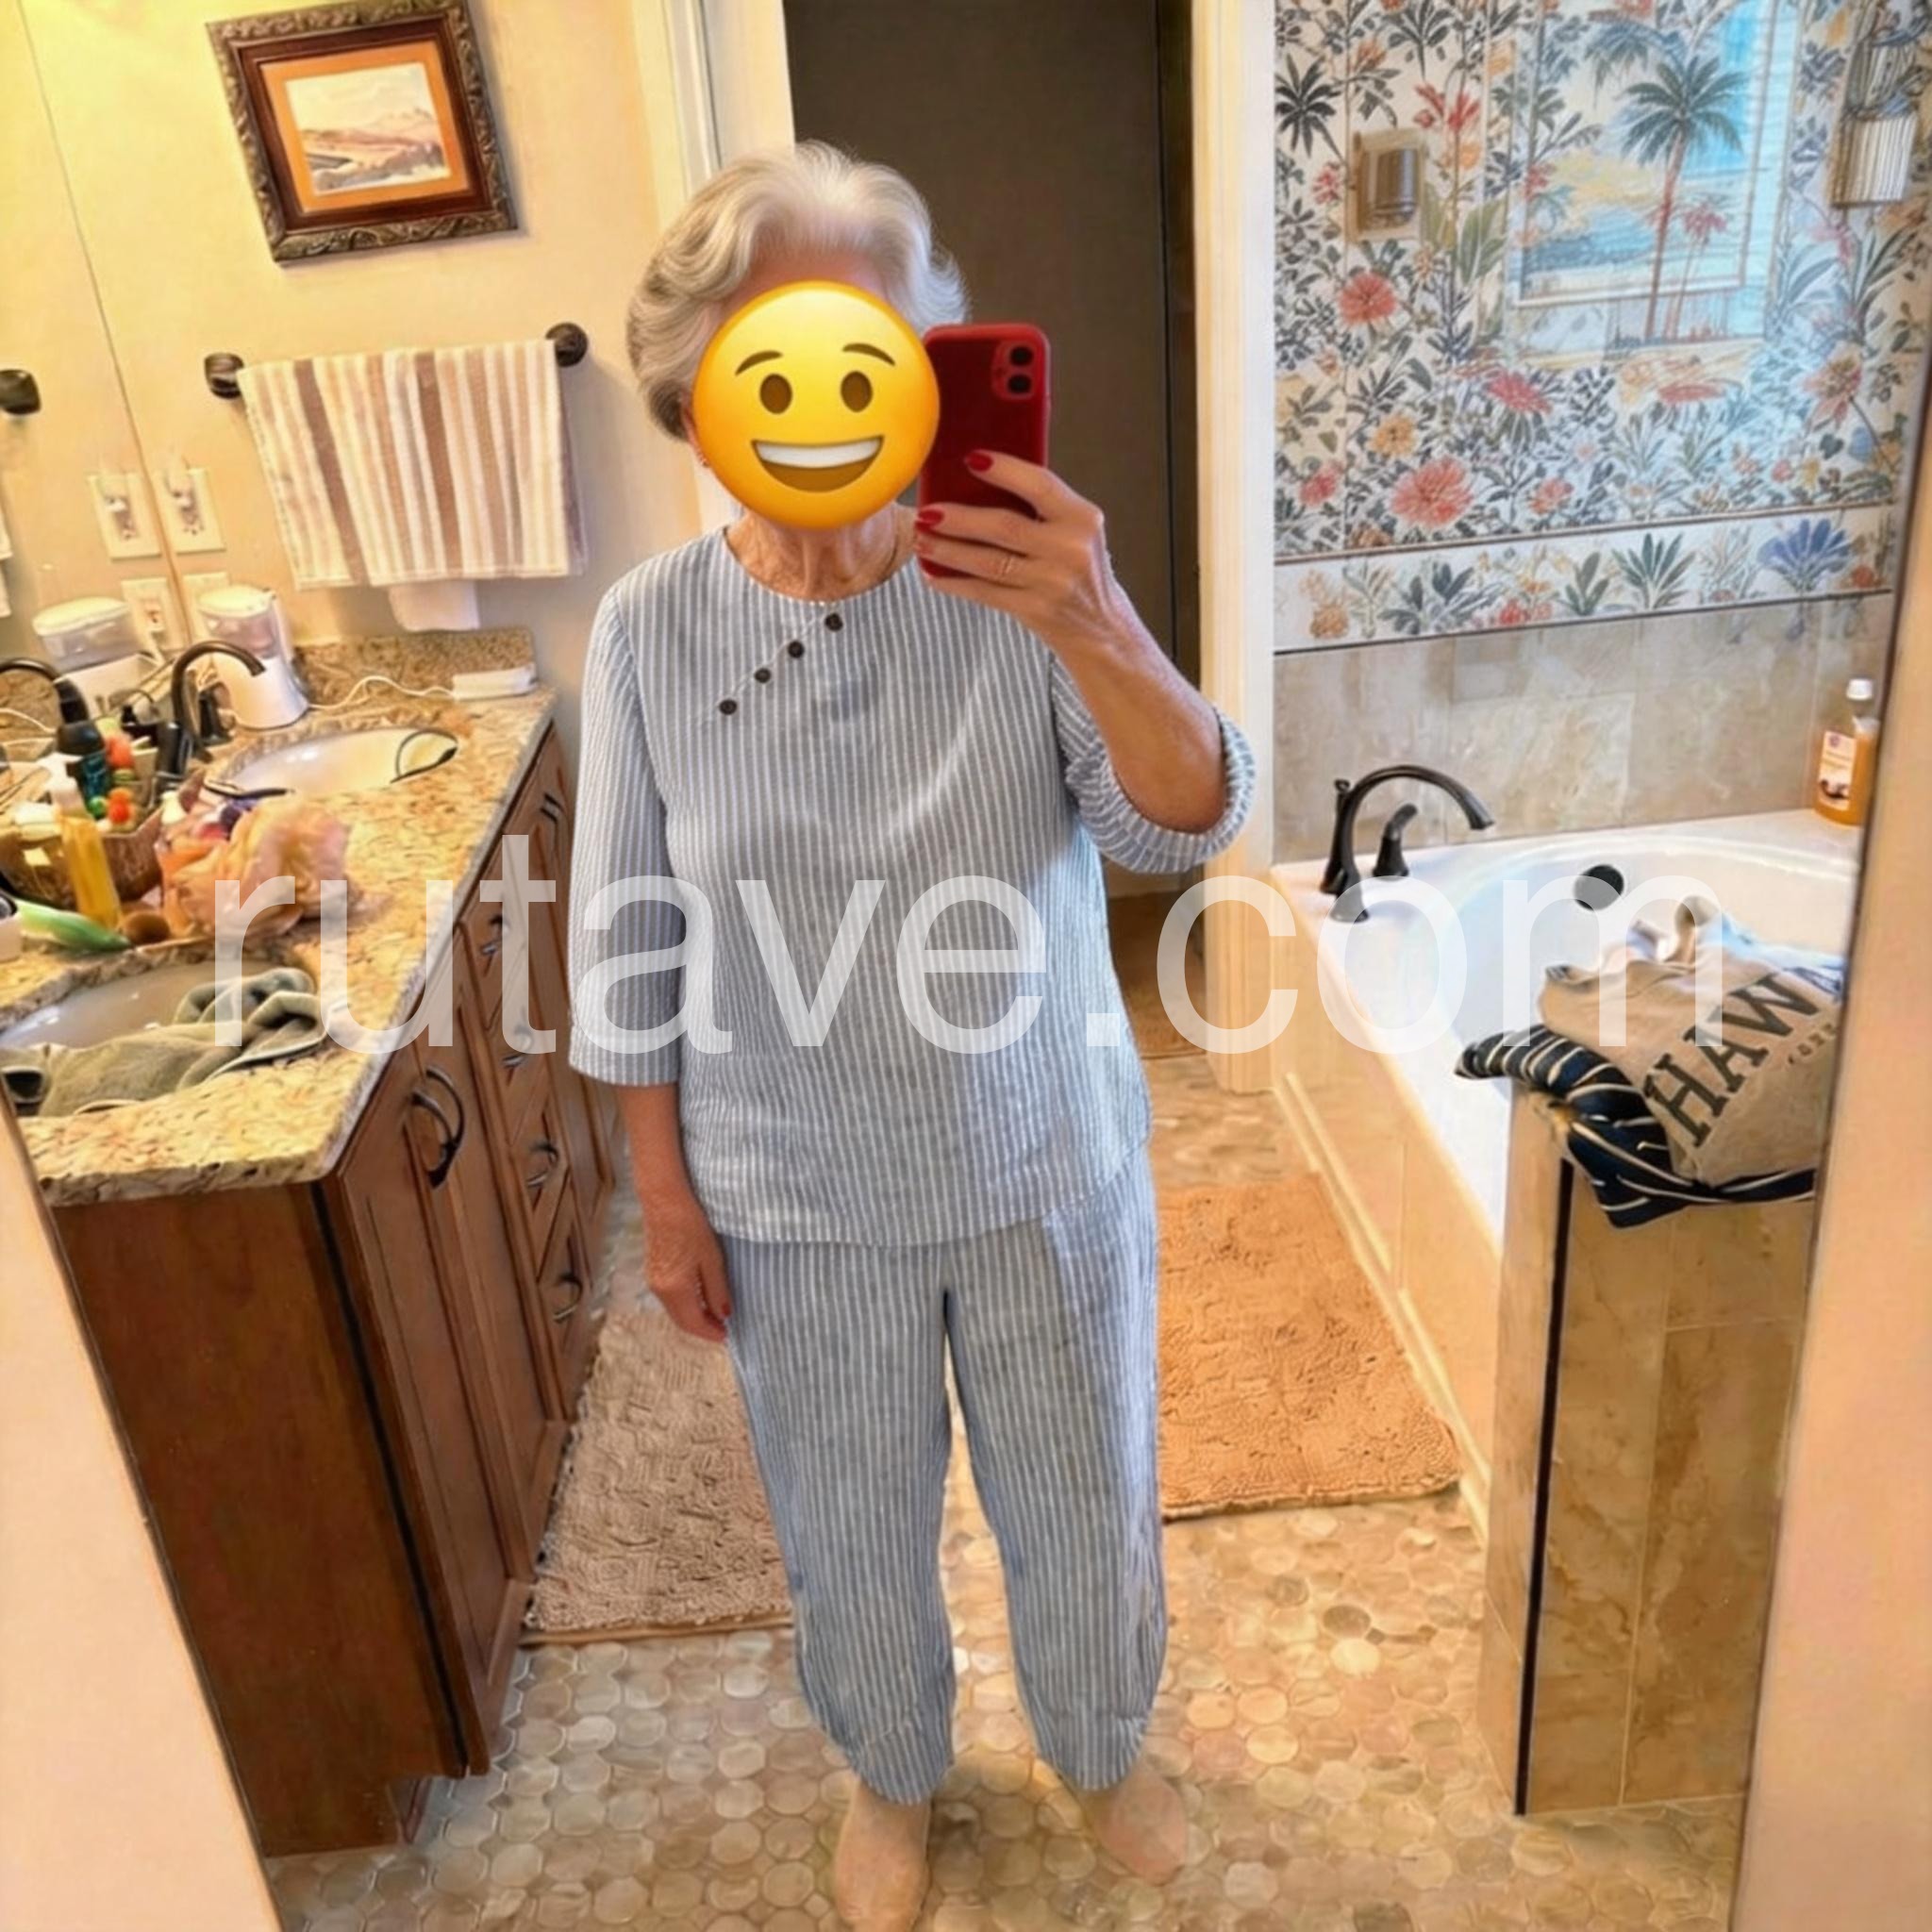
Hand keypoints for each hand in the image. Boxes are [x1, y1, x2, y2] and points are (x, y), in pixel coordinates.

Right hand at [643, 1188, 731, 1343]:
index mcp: (675, 1289)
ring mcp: (653, 1280)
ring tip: (716, 1314)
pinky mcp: (653, 1270)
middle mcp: (660, 1289)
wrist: (664, 1200)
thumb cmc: (691, 1224)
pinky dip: (686, 1304)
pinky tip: (700, 1298)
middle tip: (724, 1329)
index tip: (728, 1336)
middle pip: (682, 1320)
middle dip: (702, 1328)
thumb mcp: (712, 1259)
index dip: (711, 1332)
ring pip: (675, 1310)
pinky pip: (670, 1297)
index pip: (693, 1323)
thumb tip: (724, 1315)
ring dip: (694, 1317)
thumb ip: (717, 1291)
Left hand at [913, 453, 1147, 662]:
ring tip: (922, 540)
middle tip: (927, 511)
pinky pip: (985, 592)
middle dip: (958, 518)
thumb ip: (1042, 508)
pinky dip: (956, 582)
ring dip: (948, 550)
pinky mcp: (1035, 610)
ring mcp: (1053, 582)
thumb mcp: (1076, 532)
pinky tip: (934, 574)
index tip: (970, 459)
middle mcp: (1070, 549)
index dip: (1004, 470)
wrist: (1101, 630)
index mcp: (1082, 518)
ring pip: (988, 561)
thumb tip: (979, 481)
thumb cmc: (1081, 573)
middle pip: (1003, 526)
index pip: (1039, 484)